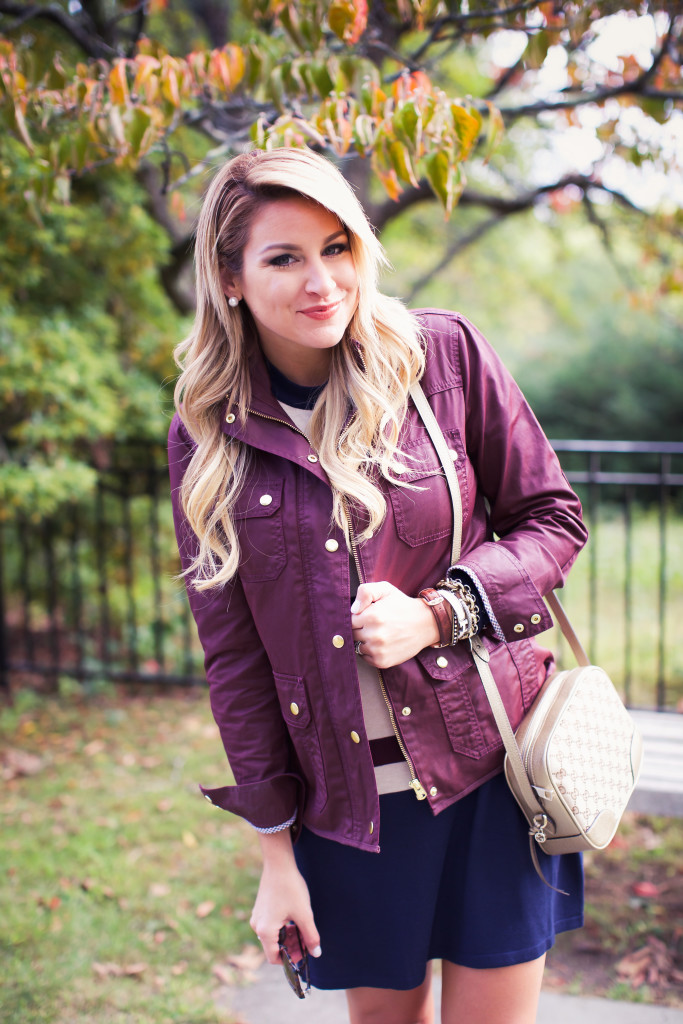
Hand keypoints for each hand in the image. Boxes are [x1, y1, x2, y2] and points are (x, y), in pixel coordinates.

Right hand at [250, 830, 320, 964]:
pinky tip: (295, 919)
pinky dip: (282, 927)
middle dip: (290, 947)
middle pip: (273, 947)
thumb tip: (316, 953)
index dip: (289, 960)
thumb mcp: (304, 914)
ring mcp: (257, 917)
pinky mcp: (260, 909)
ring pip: (273, 935)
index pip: (273, 958)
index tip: (303, 956)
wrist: (279, 863)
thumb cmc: (290, 888)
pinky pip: (271, 925)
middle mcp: (257, 926)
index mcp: (265, 931)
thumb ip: (311, 936)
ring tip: (303, 929)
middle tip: (307, 942)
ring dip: (288, 936)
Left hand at [351, 581, 439, 668]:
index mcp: (372, 616)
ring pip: (357, 646)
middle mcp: (374, 634)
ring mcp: (378, 649)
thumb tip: (353, 610)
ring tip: (378, 634)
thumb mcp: (386, 589)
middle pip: (352, 634)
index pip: (349, 620)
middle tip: (372, 625)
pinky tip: (381, 644)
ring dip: (364, 641)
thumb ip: (365, 592)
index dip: (357, 618)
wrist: (425, 624)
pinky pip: (365, 658)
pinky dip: (370, 652)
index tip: (365, 617)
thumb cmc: (402, 605)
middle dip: (360, 629)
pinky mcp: (382, 661)